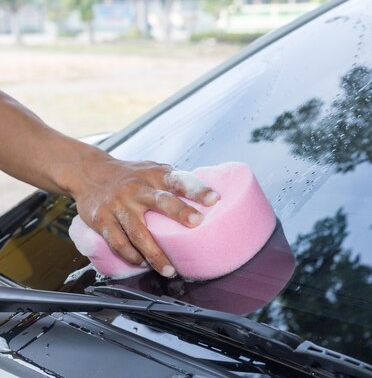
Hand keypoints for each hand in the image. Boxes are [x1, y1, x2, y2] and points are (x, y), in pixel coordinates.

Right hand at [69, 150, 218, 276]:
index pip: (179, 181)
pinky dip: (131, 255)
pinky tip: (142, 263)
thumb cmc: (130, 175)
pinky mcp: (102, 219)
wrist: (88, 172)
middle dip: (180, 212)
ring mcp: (119, 204)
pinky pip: (118, 242)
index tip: (214, 199)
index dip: (197, 189)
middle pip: (161, 201)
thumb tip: (206, 197)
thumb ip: (175, 181)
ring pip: (139, 232)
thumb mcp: (153, 170)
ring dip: (155, 254)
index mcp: (155, 175)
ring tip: (169, 270)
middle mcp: (137, 188)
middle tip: (196, 224)